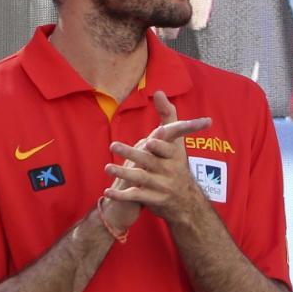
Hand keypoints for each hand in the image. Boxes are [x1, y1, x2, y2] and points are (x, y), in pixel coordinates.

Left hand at [104, 91, 212, 222]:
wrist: (185, 200)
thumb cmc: (176, 162)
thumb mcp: (176, 140)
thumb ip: (168, 115)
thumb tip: (158, 91)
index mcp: (175, 155)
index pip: (168, 148)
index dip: (159, 146)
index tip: (150, 141)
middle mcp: (170, 170)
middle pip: (149, 161)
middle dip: (132, 154)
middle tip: (114, 145)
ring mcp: (162, 186)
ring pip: (141, 178)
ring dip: (123, 173)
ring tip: (107, 167)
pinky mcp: (154, 200)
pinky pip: (136, 197)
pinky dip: (121, 195)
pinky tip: (107, 191)